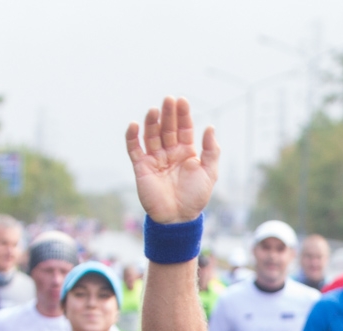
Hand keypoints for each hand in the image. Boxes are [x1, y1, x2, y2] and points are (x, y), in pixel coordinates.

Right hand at [125, 97, 219, 223]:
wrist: (178, 218)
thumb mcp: (209, 173)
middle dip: (168, 114)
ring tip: (154, 110)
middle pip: (167, 128)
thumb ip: (211, 151)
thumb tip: (210, 126)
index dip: (183, 115)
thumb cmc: (196, 197)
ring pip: (151, 135)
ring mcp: (155, 159)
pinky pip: (134, 149)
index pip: (184, 128)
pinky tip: (134, 124)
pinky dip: (132, 137)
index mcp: (186, 152)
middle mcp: (170, 153)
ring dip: (152, 122)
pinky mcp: (141, 167)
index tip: (182, 101)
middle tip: (168, 99)